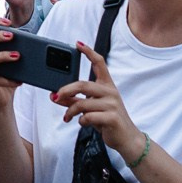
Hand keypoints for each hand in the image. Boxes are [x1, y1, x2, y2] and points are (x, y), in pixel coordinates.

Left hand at [56, 41, 145, 162]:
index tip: (78, 44)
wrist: (126, 138)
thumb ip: (74, 101)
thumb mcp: (91, 108)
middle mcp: (111, 92)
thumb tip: (54, 96)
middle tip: (55, 96)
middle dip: (66, 90)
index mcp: (107, 86)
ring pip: (83, 103)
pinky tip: (82, 123)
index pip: (100, 64)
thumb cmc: (107, 120)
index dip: (89, 52)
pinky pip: (88, 117)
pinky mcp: (112, 118)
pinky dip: (80, 121)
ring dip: (70, 111)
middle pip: (83, 85)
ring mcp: (113, 105)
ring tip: (67, 117)